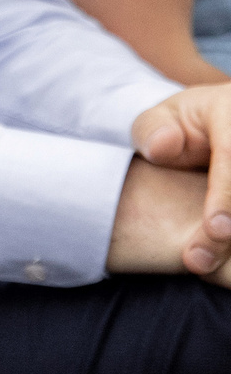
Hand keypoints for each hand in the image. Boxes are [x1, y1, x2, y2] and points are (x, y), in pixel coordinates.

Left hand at [130, 83, 230, 272]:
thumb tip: (162, 146)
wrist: (202, 133)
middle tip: (199, 261)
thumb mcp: (157, 122)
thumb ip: (151, 130)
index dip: (227, 196)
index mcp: (230, 108)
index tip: (216, 230)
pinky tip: (219, 264)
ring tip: (202, 264)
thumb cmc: (176, 129)